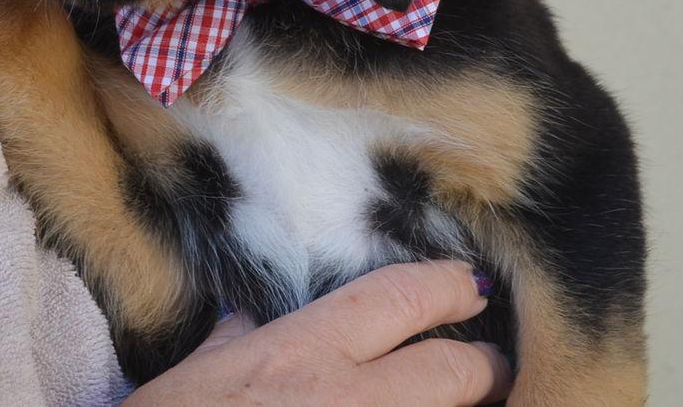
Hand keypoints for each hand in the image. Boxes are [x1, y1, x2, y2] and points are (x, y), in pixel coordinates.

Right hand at [124, 261, 511, 405]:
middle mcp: (347, 401)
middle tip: (493, 371)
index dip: (447, 288)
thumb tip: (242, 325)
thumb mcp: (189, 382)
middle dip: (485, 370)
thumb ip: (229, 347)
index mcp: (300, 354)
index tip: (470, 287)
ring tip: (471, 406)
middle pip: (455, 373)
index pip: (400, 298)